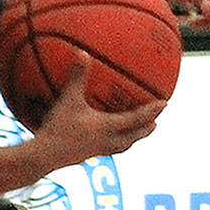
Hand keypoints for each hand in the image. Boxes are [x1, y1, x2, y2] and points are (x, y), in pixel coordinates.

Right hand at [33, 57, 163, 169]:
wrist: (44, 156)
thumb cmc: (58, 127)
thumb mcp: (68, 99)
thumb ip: (77, 75)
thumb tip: (83, 52)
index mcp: (107, 126)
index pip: (136, 119)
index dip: (152, 111)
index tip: (165, 103)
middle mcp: (107, 140)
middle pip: (134, 136)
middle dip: (146, 129)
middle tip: (156, 121)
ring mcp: (97, 151)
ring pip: (122, 147)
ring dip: (132, 139)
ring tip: (137, 133)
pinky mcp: (86, 156)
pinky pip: (107, 150)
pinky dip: (113, 144)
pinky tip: (104, 139)